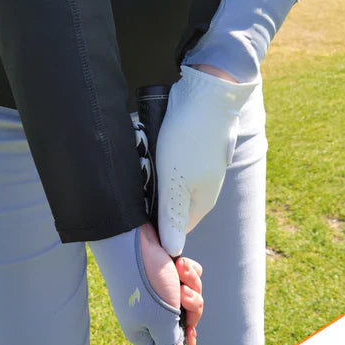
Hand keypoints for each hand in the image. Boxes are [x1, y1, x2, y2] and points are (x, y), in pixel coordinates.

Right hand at [139, 223, 202, 344]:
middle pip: (184, 323)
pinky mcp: (167, 270)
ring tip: (178, 272)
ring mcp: (160, 290)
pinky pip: (189, 277)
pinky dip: (188, 270)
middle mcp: (152, 312)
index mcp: (144, 330)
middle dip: (191, 308)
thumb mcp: (161, 320)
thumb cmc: (144, 281)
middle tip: (181, 296)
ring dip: (190, 286)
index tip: (190, 333)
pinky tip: (178, 262)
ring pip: (190, 298)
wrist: (132, 237)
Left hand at [156, 64, 257, 255]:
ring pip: (168, 182)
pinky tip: (150, 147)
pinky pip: (171, 162)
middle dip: (151, 196)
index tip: (135, 212)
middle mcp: (203, 188)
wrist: (208, 94)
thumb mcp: (175, 182)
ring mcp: (199, 168)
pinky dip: (159, 157)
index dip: (154, 225)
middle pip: (170, 204)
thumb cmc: (189, 140)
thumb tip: (171, 251)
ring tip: (143, 160)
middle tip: (138, 181)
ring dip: (153, 175)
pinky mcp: (193, 150)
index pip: (174, 228)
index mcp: (201, 202)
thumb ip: (173, 217)